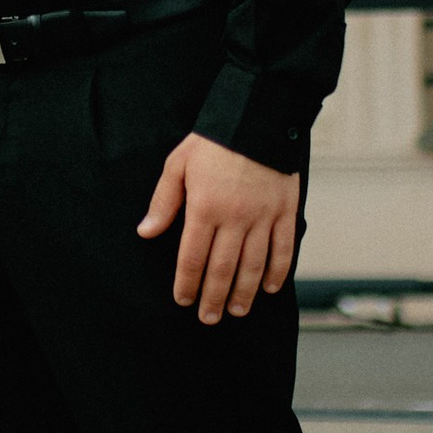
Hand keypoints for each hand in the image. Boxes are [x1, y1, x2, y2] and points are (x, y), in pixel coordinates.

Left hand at [138, 134, 297, 322]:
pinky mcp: (286, 210)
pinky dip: (277, 271)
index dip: (186, 283)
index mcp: (204, 207)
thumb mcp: (178, 165)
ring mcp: (264, 215)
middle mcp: (235, 216)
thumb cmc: (213, 140)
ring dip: (244, 293)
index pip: (192, 257)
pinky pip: (283, 248)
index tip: (182, 300)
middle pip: (223, 268)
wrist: (257, 115)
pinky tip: (268, 288)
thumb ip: (163, 202)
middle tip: (209, 318)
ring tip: (237, 311)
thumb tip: (146, 233)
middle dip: (214, 297)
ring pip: (254, 264)